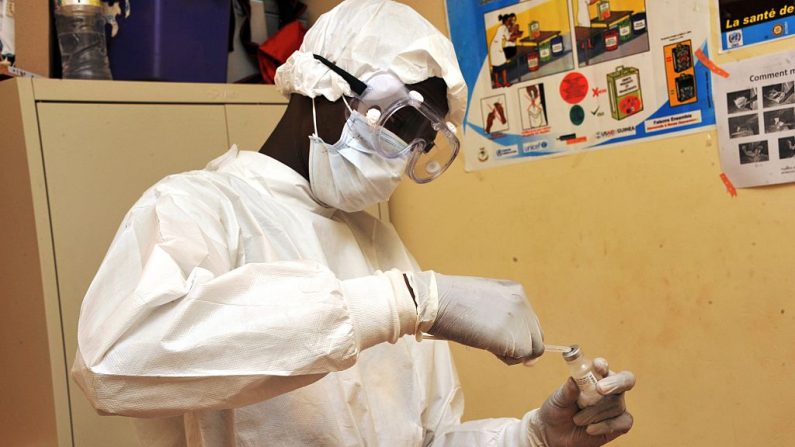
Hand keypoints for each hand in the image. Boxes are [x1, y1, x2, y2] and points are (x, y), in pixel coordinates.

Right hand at [410, 271, 543, 363]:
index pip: (530, 322)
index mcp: (516, 291)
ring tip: (489, 345)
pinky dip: (506, 358)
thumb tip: (512, 340)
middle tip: (495, 345)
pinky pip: (520, 357)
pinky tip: (487, 347)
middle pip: (536, 336)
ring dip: (514, 353)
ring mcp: (518, 320)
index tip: (502, 340)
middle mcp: (523, 304)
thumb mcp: (484, 299)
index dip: (519, 335)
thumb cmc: (450, 301)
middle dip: (520, 346)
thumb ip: (502, 314)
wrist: (434, 301)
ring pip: (532, 349)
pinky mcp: (511, 337)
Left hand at [530, 358, 634, 446]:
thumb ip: (567, 390)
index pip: (604, 366)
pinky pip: (623, 422)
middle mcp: (609, 388)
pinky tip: (590, 429)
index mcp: (594, 376)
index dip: (603, 365)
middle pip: (625, 380)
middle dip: (614, 383)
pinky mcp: (620, 423)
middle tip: (600, 389)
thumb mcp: (559, 399)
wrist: (555, 434)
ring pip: (616, 404)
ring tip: (577, 419)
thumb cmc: (558, 410)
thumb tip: (573, 380)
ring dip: (594, 413)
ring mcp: (616, 405)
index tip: (597, 367)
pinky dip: (605, 426)